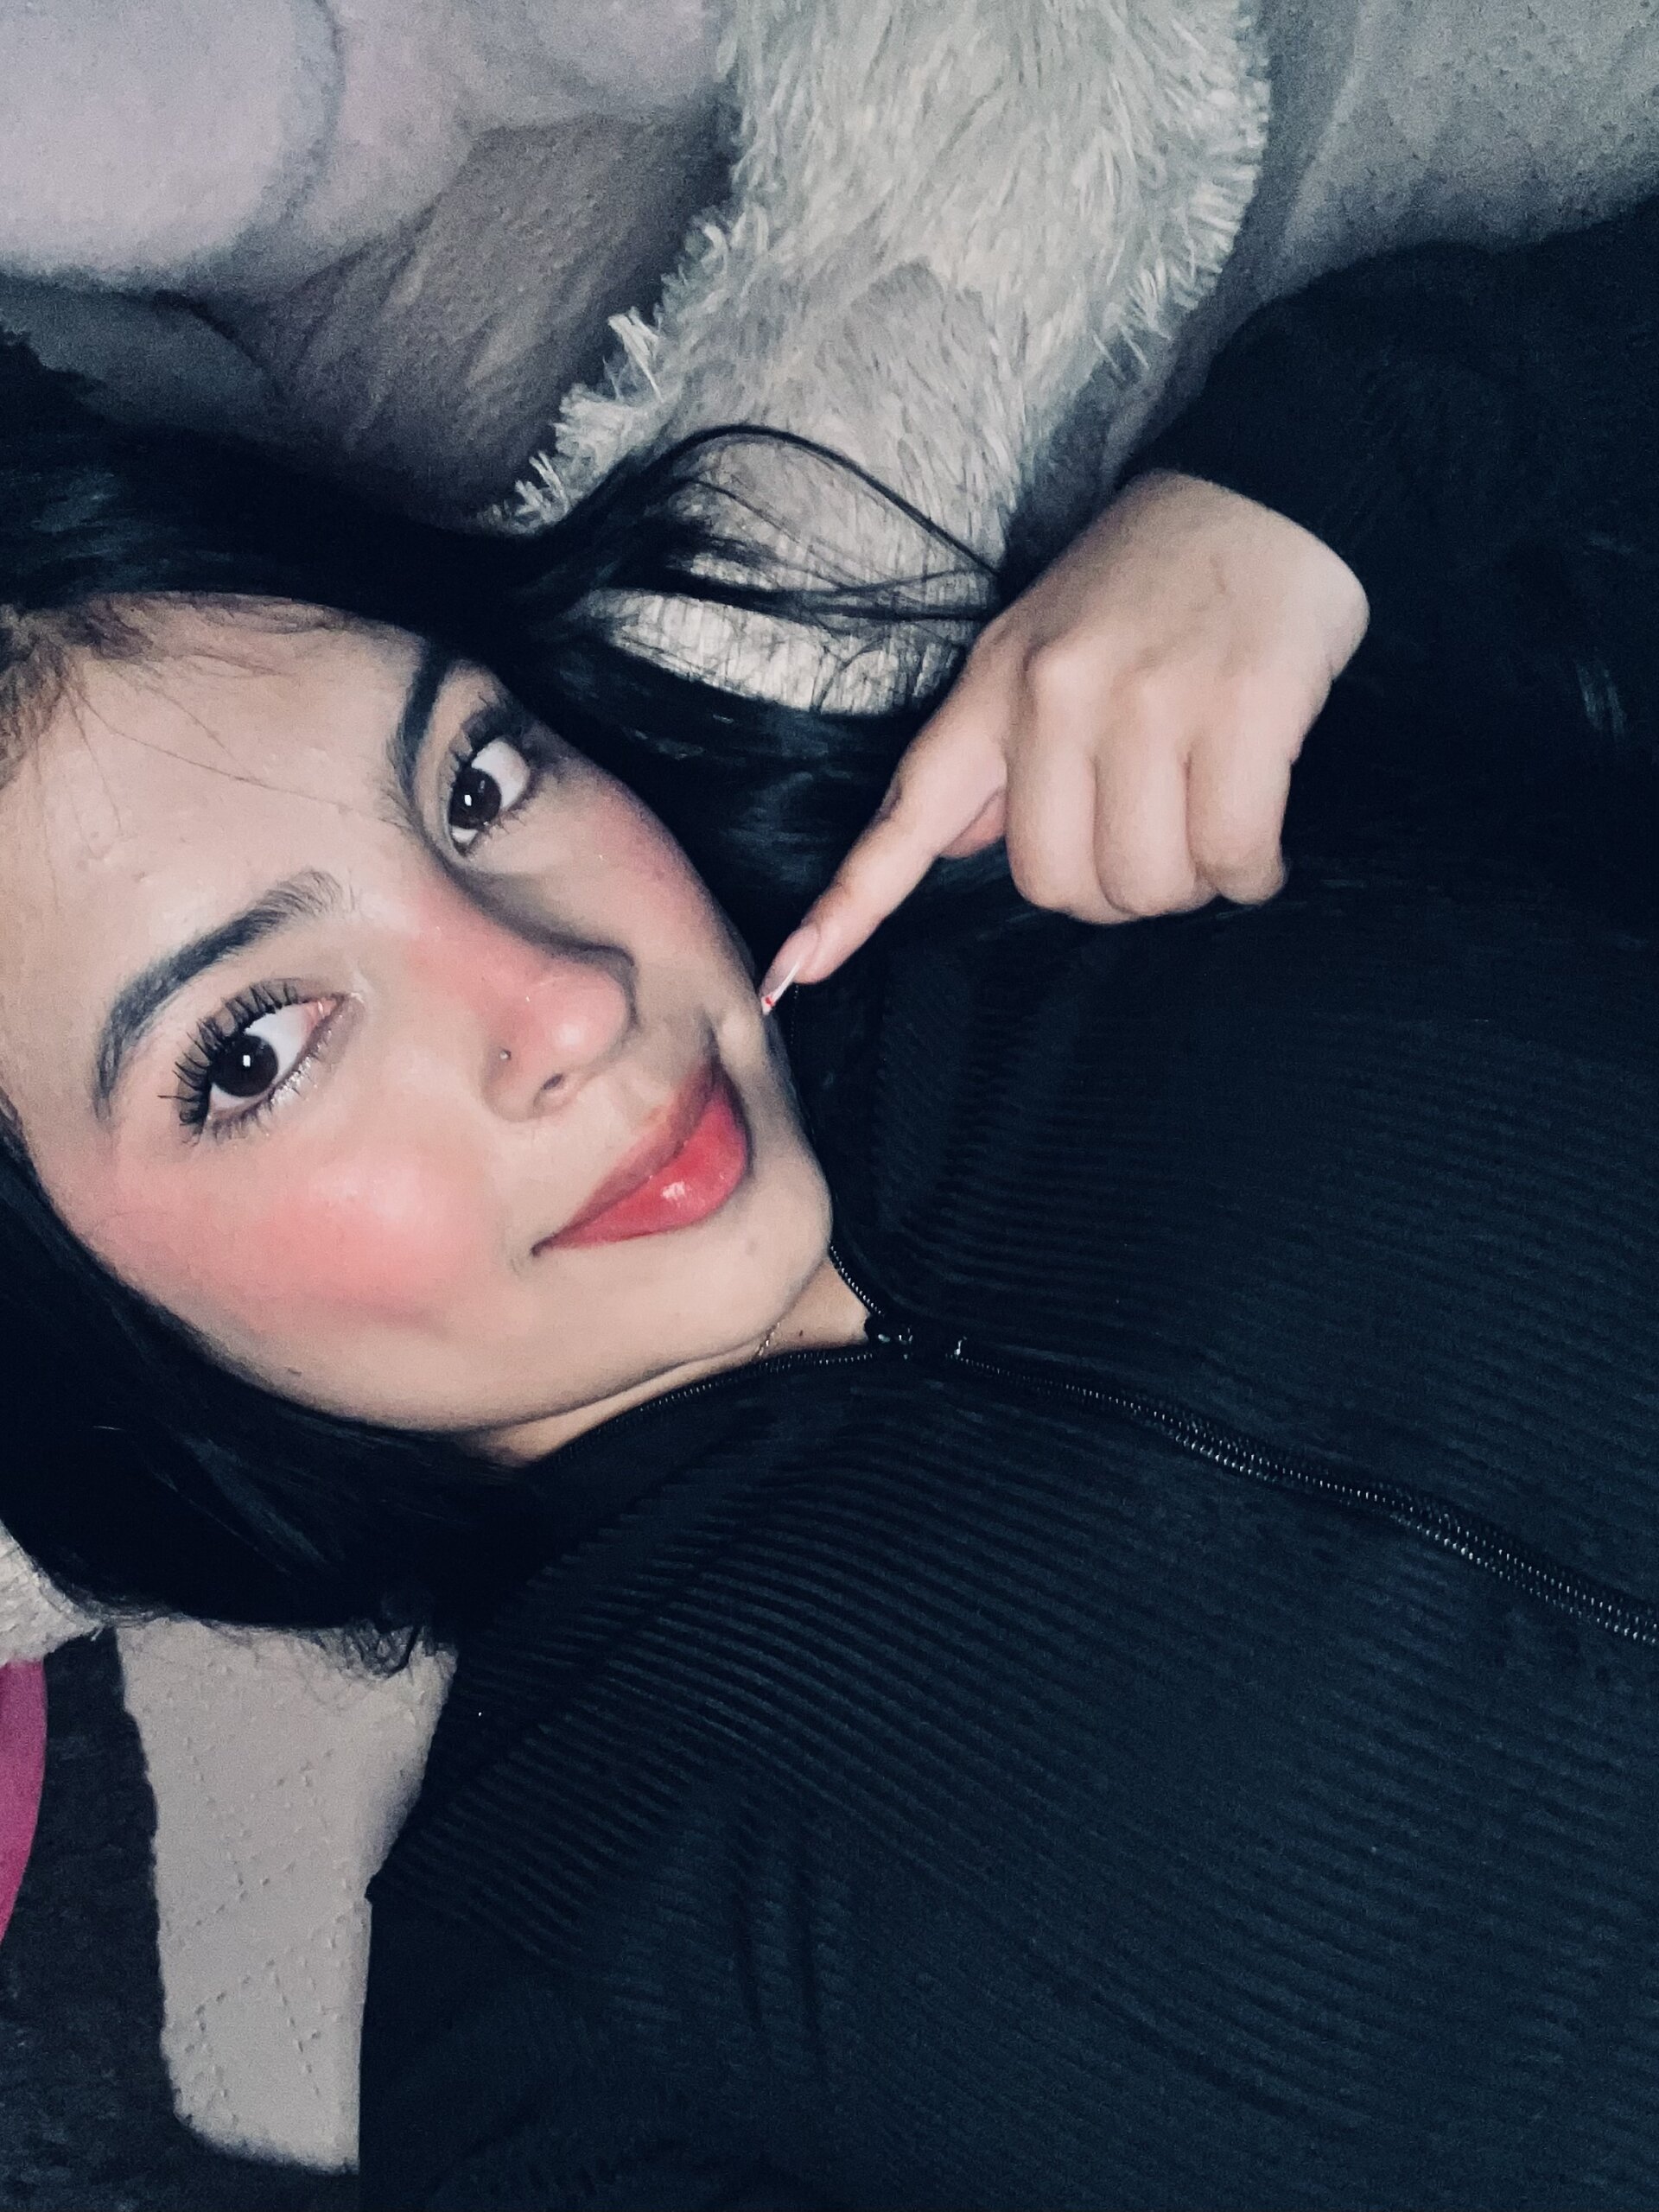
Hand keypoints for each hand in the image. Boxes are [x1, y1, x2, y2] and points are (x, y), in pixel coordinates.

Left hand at [759, 471, 1369, 1003]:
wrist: (1266, 493)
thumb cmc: (1151, 584)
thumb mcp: (1039, 645)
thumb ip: (994, 754)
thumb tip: (954, 844)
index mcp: (994, 687)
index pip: (909, 811)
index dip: (851, 903)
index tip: (793, 972)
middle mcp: (1055, 695)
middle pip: (1055, 885)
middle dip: (1113, 893)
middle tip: (1154, 843)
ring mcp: (1148, 701)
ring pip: (1145, 881)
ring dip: (1190, 885)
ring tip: (1211, 829)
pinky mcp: (1241, 709)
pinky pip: (1230, 853)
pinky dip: (1249, 872)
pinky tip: (1258, 848)